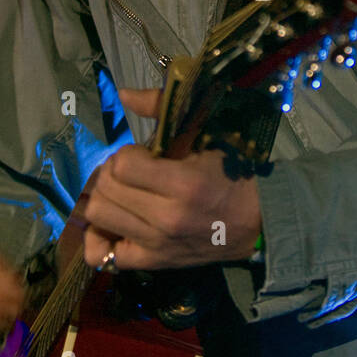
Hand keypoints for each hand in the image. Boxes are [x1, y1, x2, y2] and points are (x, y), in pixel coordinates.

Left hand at [79, 87, 262, 272]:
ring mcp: (157, 245)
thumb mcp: (206, 136)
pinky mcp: (152, 263)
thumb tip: (124, 93)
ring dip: (105, 197)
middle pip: (106, 189)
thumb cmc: (232, 175)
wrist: (257, 223)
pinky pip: (104, 255)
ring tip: (123, 193)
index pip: (123, 165)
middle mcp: (166, 218)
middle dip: (112, 172)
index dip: (126, 154)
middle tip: (130, 171)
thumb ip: (163, 110)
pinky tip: (115, 223)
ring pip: (98, 216)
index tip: (141, 155)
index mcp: (184, 184)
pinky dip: (101, 238)